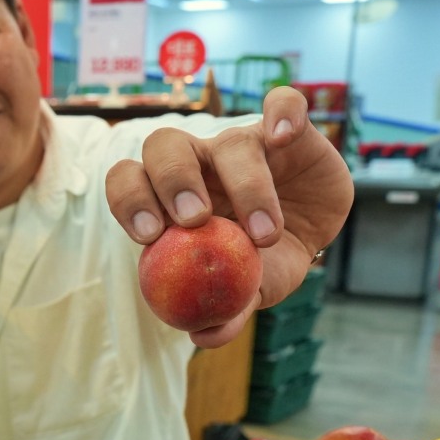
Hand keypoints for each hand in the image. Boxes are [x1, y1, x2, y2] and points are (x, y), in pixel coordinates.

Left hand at [106, 86, 353, 347]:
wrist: (311, 239)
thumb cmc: (258, 263)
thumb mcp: (245, 290)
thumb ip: (225, 310)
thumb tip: (203, 335)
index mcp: (167, 196)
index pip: (128, 181)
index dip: (129, 199)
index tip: (148, 234)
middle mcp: (198, 162)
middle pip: (164, 147)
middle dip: (173, 180)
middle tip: (194, 221)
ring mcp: (244, 142)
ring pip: (229, 141)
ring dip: (244, 184)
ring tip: (263, 232)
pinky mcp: (291, 131)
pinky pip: (284, 103)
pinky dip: (283, 113)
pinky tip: (284, 136)